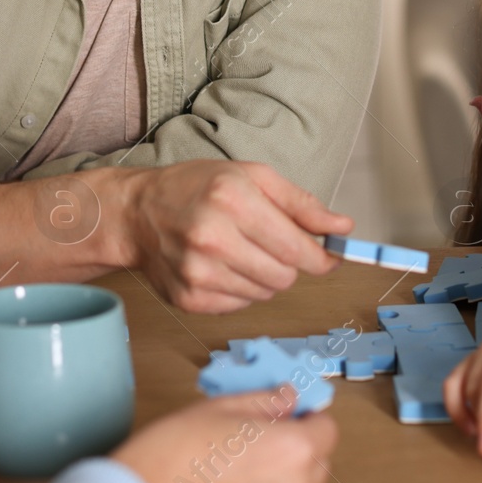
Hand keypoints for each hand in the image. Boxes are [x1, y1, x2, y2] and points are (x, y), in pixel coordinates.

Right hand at [112, 385, 336, 482]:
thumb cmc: (172, 457)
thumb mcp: (220, 408)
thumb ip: (264, 401)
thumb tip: (286, 397)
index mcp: (291, 450)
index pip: (328, 430)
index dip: (310, 416)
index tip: (294, 410)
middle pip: (318, 462)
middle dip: (300, 443)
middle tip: (267, 428)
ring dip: (282, 470)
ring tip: (241, 454)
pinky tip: (230, 479)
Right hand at [127, 161, 353, 313]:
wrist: (138, 213)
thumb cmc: (196, 188)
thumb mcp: (252, 176)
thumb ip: (302, 204)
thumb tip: (343, 228)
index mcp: (233, 201)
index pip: (297, 248)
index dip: (320, 258)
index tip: (328, 257)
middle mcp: (213, 239)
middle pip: (284, 276)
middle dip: (288, 264)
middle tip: (269, 244)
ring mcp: (198, 273)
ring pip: (265, 294)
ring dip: (264, 277)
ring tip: (239, 251)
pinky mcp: (189, 299)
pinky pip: (240, 306)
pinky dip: (240, 289)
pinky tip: (221, 266)